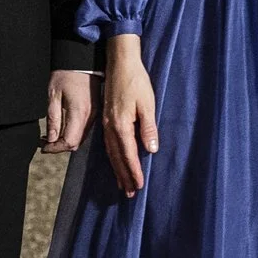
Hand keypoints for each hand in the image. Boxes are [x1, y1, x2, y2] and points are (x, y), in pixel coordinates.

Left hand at [42, 70, 92, 153]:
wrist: (82, 60)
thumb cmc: (66, 74)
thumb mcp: (53, 95)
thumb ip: (53, 119)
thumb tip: (51, 139)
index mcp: (79, 113)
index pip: (69, 142)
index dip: (55, 148)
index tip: (43, 146)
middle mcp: (90, 117)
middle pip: (76, 143)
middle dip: (59, 146)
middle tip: (44, 142)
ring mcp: (94, 114)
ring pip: (80, 138)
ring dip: (66, 141)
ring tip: (50, 136)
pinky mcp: (94, 111)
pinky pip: (84, 130)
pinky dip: (72, 134)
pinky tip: (62, 128)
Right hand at [101, 35, 158, 195]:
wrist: (120, 63)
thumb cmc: (136, 81)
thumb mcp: (147, 104)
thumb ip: (148, 128)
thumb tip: (151, 150)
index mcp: (121, 125)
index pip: (128, 154)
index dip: (134, 171)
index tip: (139, 186)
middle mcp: (110, 127)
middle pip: (117, 157)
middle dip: (124, 176)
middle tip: (129, 193)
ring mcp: (106, 124)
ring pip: (111, 152)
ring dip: (117, 169)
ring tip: (122, 184)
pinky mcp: (107, 119)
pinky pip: (108, 144)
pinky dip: (112, 157)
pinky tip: (115, 162)